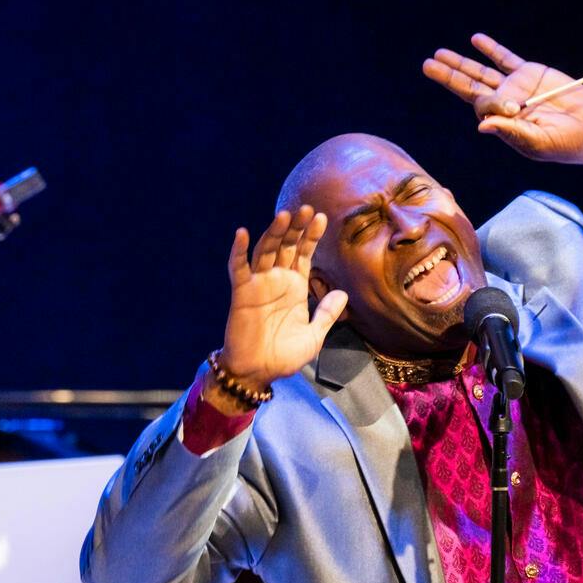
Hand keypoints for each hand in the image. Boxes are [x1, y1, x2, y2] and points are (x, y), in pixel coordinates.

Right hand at [216, 207, 348, 395]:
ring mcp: (258, 284)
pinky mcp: (241, 293)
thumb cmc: (284, 356)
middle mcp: (277, 280)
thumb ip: (327, 314)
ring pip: (265, 251)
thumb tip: (343, 293)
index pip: (304, 253)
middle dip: (296, 228)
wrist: (259, 373)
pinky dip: (238, 251)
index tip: (323, 218)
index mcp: (295, 286)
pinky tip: (242, 233)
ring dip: (273, 233)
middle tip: (307, 208)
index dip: (312, 236)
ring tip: (285, 215)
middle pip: (286, 246)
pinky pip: (238, 268)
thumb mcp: (314, 335)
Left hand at [423, 33, 582, 165]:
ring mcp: (516, 87)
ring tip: (440, 54)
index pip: (483, 106)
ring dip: (461, 63)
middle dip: (449, 76)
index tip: (514, 107)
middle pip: (470, 87)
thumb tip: (481, 126)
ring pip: (482, 72)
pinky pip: (506, 59)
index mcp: (503, 122)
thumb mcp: (539, 141)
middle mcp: (504, 104)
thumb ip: (511, 132)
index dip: (491, 103)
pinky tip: (476, 40)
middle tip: (428, 65)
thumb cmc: (566, 143)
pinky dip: (491, 49)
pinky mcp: (531, 73)